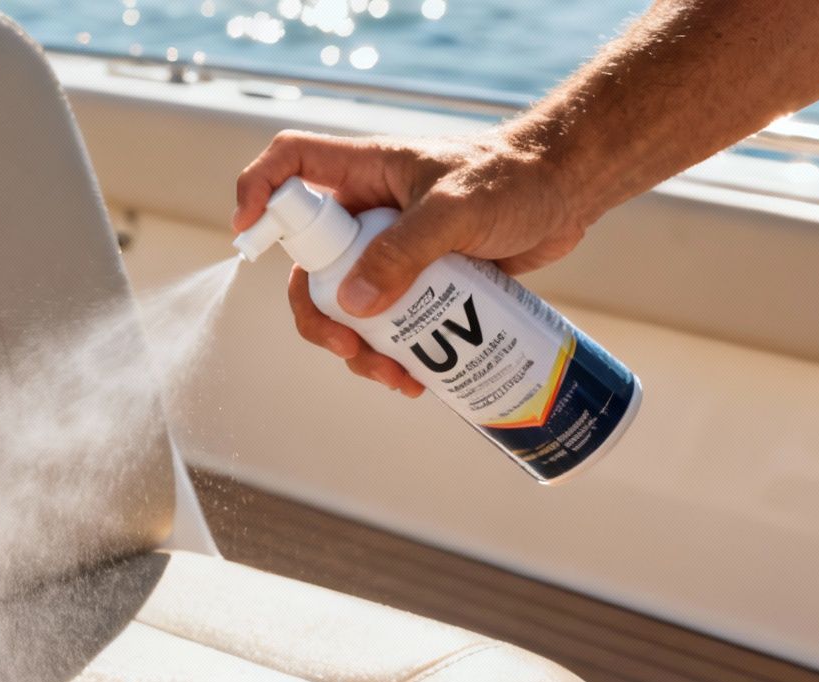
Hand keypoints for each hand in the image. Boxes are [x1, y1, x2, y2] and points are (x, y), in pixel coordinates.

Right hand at [234, 128, 593, 397]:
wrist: (570, 190)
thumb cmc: (516, 178)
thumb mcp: (455, 210)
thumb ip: (404, 252)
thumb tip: (352, 306)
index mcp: (365, 173)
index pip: (290, 165)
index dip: (259, 192)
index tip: (248, 234)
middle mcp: (369, 212)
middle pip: (310, 266)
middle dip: (319, 317)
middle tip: (346, 348)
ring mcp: (394, 249)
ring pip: (349, 306)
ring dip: (359, 350)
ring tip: (398, 378)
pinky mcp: (423, 281)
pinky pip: (391, 323)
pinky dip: (395, 355)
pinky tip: (418, 379)